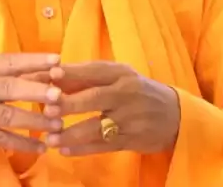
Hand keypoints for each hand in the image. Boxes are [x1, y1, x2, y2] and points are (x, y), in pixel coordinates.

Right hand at [0, 53, 64, 163]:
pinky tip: (42, 146)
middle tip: (59, 94)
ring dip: (35, 120)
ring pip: (8, 116)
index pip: (10, 62)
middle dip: (36, 91)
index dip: (34, 61)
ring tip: (58, 123)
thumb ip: (3, 74)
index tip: (58, 60)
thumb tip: (44, 70)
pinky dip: (23, 143)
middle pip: (10, 88)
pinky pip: (2, 139)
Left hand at [43, 61, 179, 156]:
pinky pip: (104, 146)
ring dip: (72, 134)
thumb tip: (51, 77)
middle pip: (95, 98)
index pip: (94, 71)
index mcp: (121, 73)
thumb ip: (88, 78)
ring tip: (49, 139)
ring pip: (97, 127)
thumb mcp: (119, 77)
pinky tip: (64, 151)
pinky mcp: (132, 139)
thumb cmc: (137, 91)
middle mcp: (126, 93)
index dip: (72, 73)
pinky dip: (83, 149)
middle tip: (46, 111)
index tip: (50, 75)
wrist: (175, 115)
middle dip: (69, 104)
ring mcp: (130, 118)